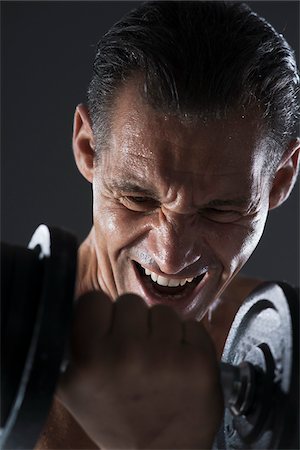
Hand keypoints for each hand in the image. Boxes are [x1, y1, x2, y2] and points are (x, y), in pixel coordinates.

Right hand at [57, 291, 222, 448]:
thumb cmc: (117, 419)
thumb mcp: (76, 388)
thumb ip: (74, 345)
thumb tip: (81, 308)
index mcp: (90, 361)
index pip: (93, 300)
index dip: (101, 314)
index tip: (108, 329)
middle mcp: (126, 355)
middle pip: (130, 301)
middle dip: (133, 323)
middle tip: (135, 352)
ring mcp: (166, 358)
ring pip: (163, 312)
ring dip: (161, 331)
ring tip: (159, 361)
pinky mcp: (199, 363)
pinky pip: (191, 326)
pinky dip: (187, 342)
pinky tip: (180, 366)